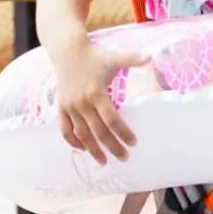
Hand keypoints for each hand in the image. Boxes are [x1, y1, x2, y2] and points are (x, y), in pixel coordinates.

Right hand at [52, 41, 148, 163]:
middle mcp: (82, 103)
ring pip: (81, 134)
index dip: (123, 132)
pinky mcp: (61, 108)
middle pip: (98, 131)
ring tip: (104, 161)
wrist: (67, 52)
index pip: (112, 119)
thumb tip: (151, 55)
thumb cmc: (95, 56)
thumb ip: (133, 58)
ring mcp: (70, 107)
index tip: (134, 143)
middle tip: (124, 157)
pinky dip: (73, 141)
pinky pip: (65, 129)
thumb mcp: (114, 57)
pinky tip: (83, 149)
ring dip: (92, 149)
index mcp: (96, 93)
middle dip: (112, 146)